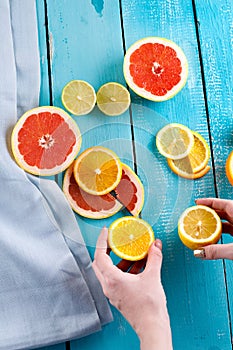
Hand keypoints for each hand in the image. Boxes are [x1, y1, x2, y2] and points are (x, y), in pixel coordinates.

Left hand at [92, 227, 172, 349]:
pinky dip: (123, 269)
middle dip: (106, 250)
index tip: (105, 232)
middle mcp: (108, 286)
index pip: (99, 256)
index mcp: (112, 280)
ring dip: (118, 260)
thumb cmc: (149, 307)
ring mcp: (112, 292)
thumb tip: (155, 245)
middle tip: (114, 241)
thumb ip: (154, 258)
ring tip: (131, 254)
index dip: (101, 241)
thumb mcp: (152, 277)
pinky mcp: (118, 296)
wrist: (152, 326)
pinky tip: (137, 266)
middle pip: (100, 263)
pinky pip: (115, 278)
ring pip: (108, 271)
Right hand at [195, 198, 232, 259]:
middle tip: (197, 214)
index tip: (197, 202)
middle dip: (209, 212)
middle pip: (223, 211)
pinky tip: (213, 236)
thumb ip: (217, 250)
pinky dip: (221, 231)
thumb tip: (200, 252)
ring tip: (202, 226)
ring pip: (226, 220)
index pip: (222, 203)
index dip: (208, 201)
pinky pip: (230, 229)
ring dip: (214, 223)